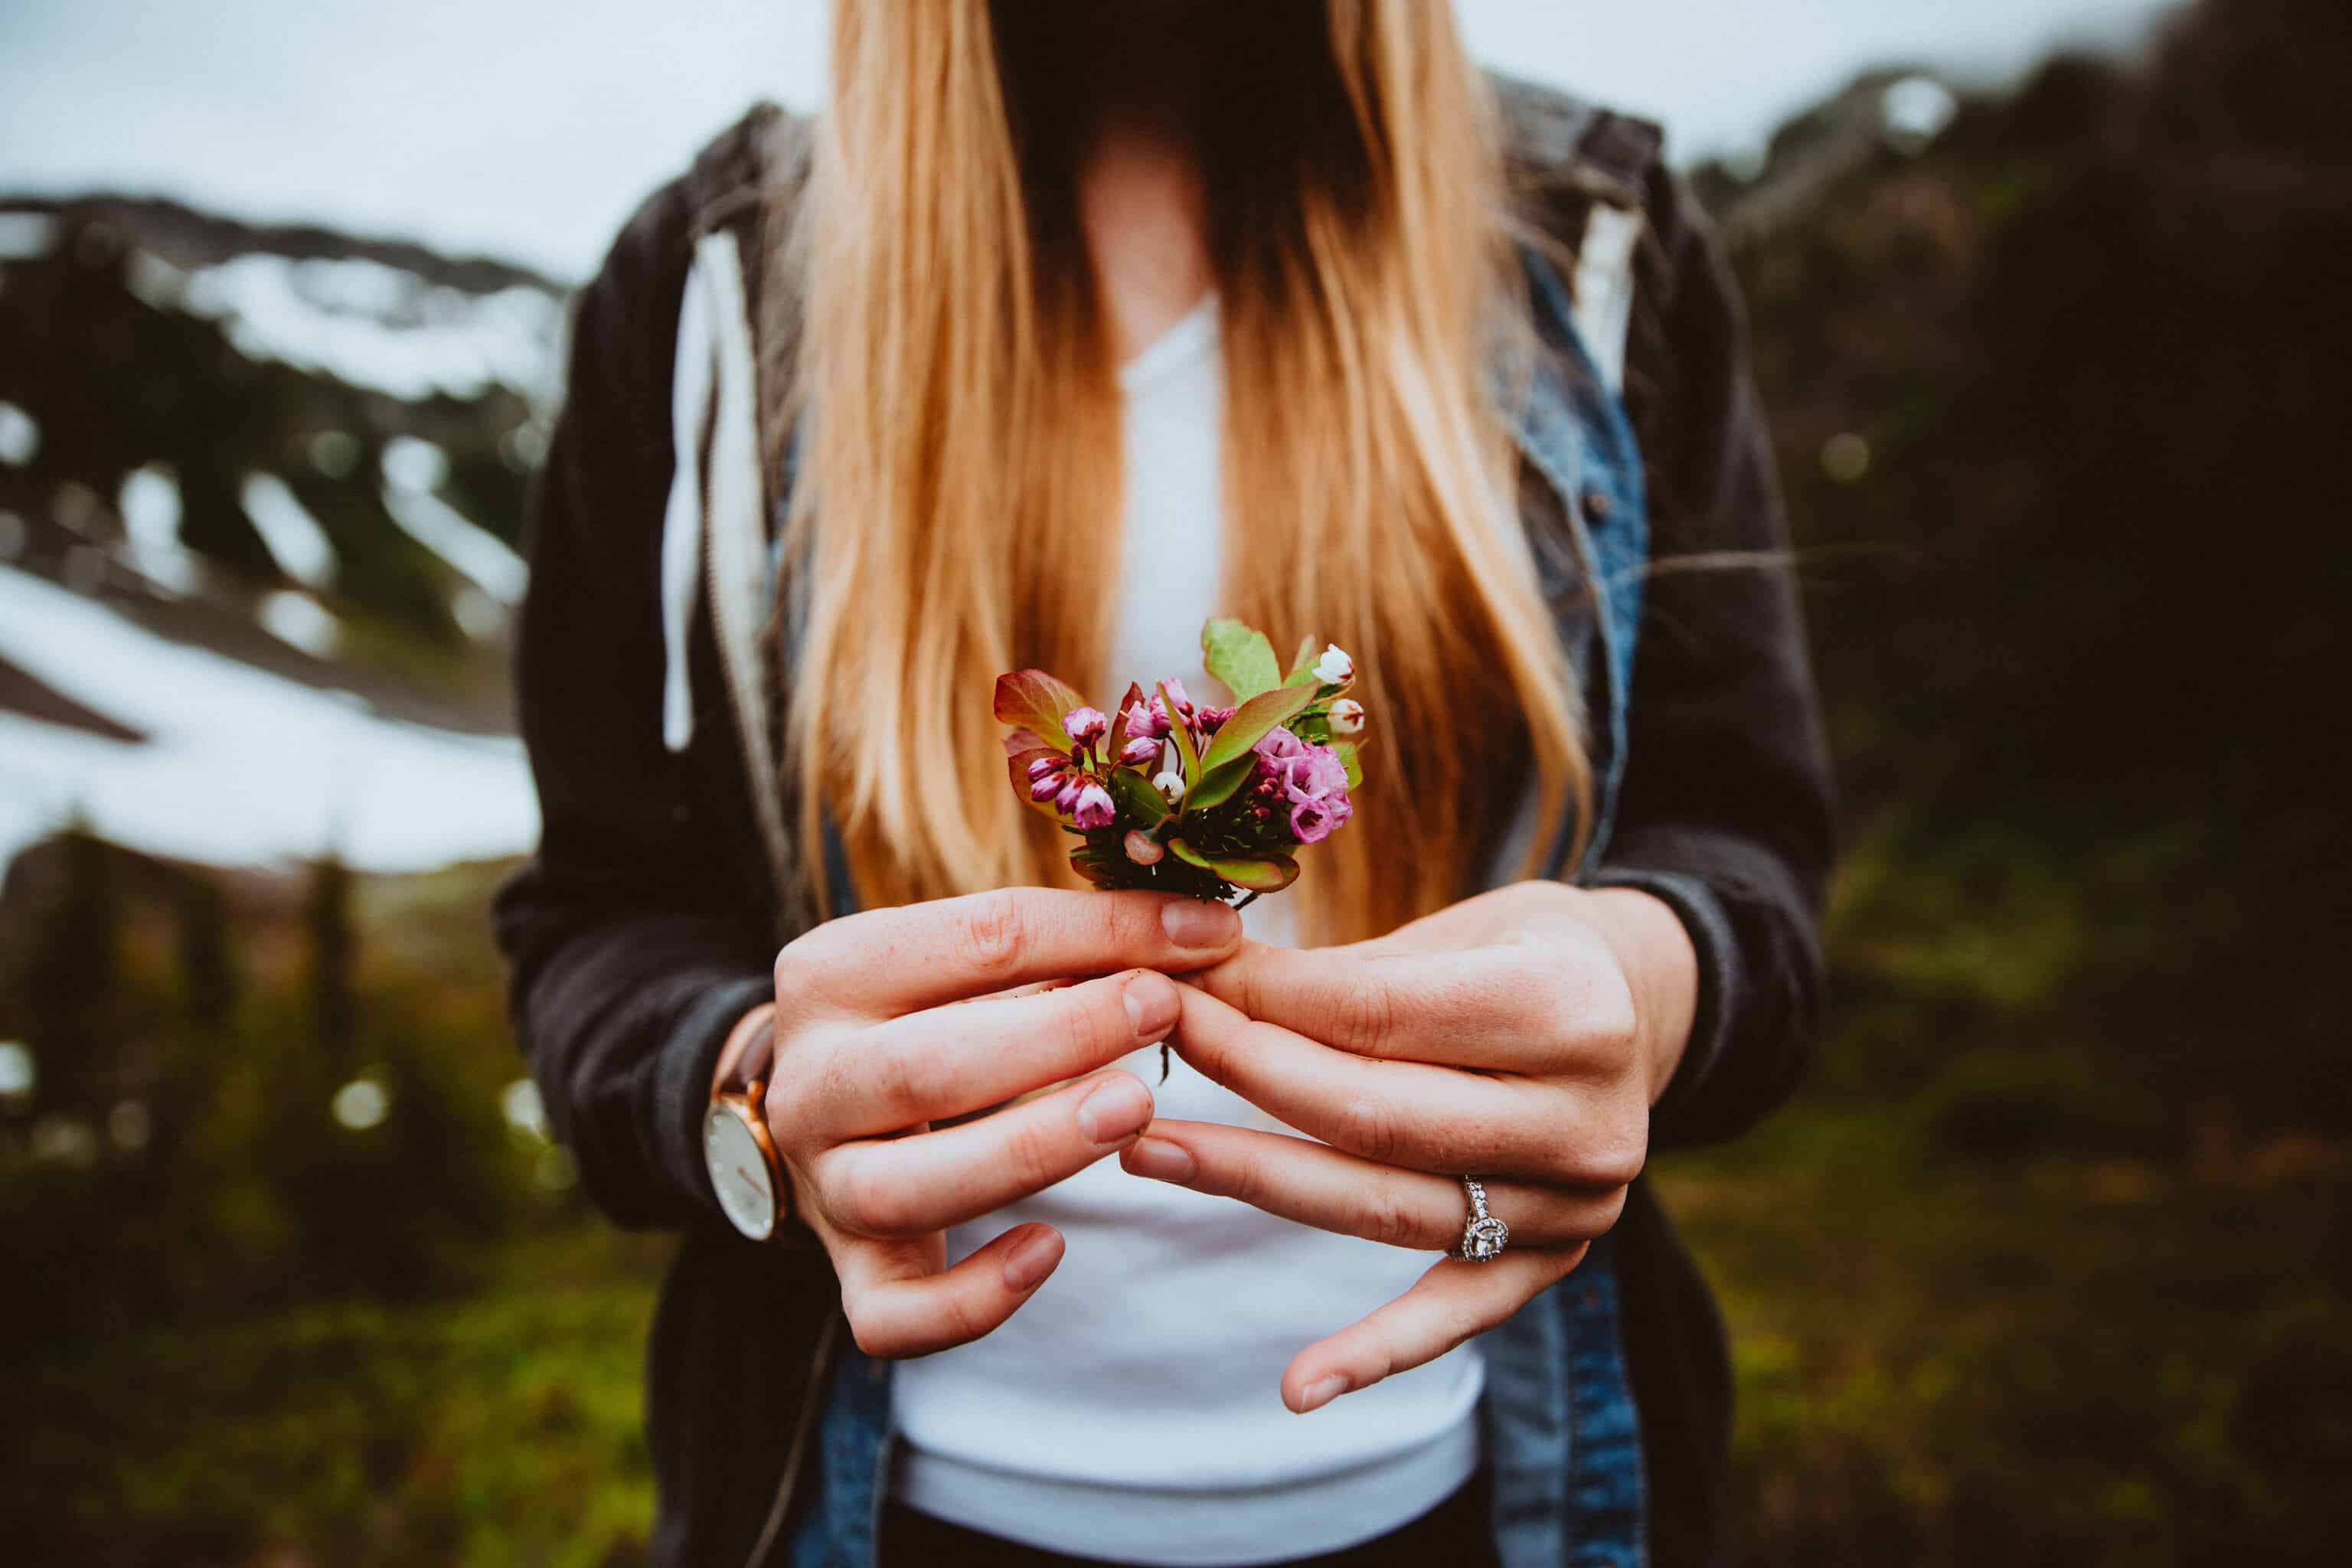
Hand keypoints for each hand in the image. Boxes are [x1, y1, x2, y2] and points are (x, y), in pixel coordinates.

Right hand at [743, 887, 1242, 1358]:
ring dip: (1027, 1152)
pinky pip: (896, 1315)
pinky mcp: (851, 1275)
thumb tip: (1194, 929)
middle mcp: (808, 1083)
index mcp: (831, 975)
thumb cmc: (925, 1019)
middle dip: (1057, 1038)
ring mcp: (822, 1185)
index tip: (1204, 931)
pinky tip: (1049, 1251)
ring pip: (903, 1191)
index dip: (1101, 930)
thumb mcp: (966, 965)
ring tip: (1133, 1110)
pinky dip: (972, 1296)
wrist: (823, 1112)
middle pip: (923, 1067)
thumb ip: (1064, 949)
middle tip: (1163, 1011)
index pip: (976, 940)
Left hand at [1121, 880, 1695, 1410]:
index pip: (1375, 1016)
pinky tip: (1299, 1386)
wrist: (1636, 1006)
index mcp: (1568, 1007)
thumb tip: (1182, 973)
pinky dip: (1377, 1353)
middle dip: (1243, 1078)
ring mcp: (1576, 1205)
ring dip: (1257, 1182)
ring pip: (1391, 1208)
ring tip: (1146, 1153)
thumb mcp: (1450, 932)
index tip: (1168, 983)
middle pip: (1375, 1115)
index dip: (1259, 1002)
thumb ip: (1337, 973)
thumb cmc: (1515, 953)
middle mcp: (1586, 1118)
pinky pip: (1455, 1314)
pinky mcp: (1557, 1263)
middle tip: (1139, 1050)